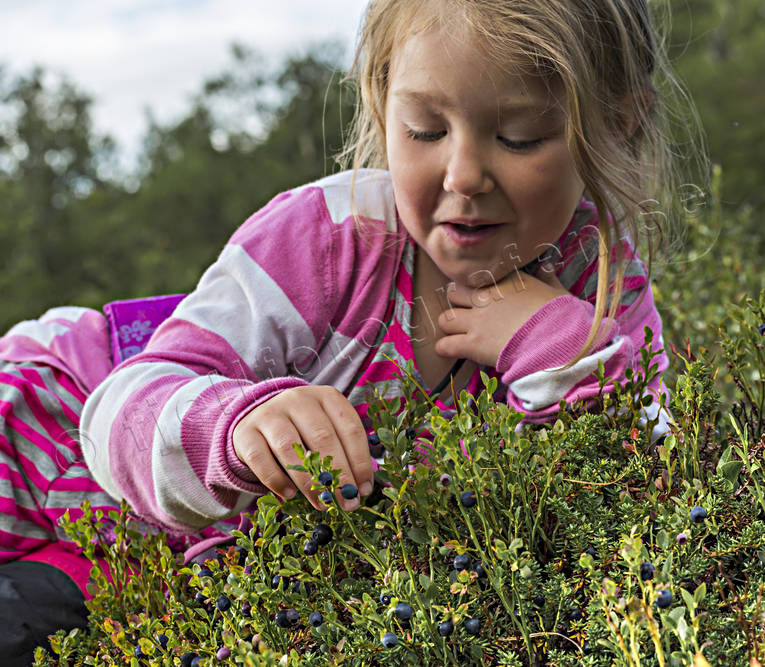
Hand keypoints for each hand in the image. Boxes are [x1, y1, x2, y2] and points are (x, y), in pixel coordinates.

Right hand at [232, 385, 372, 510]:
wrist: (258, 421)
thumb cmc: (303, 431)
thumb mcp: (326, 431)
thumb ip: (343, 453)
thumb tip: (360, 489)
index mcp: (326, 397)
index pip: (350, 428)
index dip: (360, 461)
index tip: (363, 489)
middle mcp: (298, 399)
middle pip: (322, 438)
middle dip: (337, 475)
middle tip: (345, 502)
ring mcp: (270, 413)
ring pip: (291, 448)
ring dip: (309, 481)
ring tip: (321, 503)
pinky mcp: (246, 433)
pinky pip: (261, 459)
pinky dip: (276, 480)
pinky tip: (290, 495)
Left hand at [434, 264, 568, 366]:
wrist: (558, 339)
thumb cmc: (563, 316)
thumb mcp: (557, 291)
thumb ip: (547, 277)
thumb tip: (546, 266)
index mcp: (506, 281)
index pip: (478, 277)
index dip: (476, 287)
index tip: (480, 294)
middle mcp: (486, 297)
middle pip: (453, 293)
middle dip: (456, 302)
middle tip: (464, 312)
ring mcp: (477, 320)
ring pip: (445, 318)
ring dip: (449, 326)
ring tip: (456, 333)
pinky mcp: (473, 344)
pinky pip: (445, 345)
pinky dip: (445, 349)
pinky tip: (449, 351)